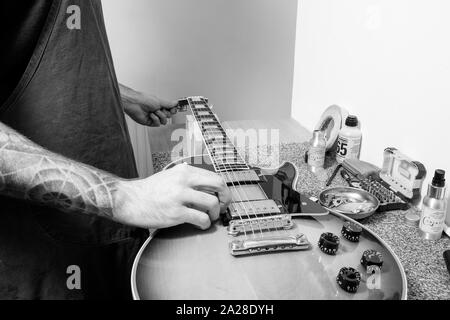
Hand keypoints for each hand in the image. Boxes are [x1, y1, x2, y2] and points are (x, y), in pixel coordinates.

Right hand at [113, 163, 231, 229]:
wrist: (128, 200)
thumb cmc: (149, 191)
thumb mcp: (170, 175)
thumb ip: (187, 177)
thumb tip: (205, 182)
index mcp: (184, 170)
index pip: (214, 176)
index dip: (223, 189)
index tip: (223, 197)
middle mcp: (184, 180)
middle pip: (218, 185)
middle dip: (226, 198)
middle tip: (223, 207)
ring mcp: (180, 196)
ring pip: (212, 203)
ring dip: (215, 214)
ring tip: (210, 218)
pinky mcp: (176, 212)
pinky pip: (201, 218)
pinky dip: (205, 224)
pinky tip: (201, 225)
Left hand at [120, 84, 177, 126]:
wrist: (135, 104)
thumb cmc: (144, 100)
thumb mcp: (159, 101)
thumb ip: (169, 103)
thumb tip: (175, 102)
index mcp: (160, 105)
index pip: (170, 110)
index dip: (173, 110)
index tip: (173, 109)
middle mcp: (157, 111)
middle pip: (168, 116)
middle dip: (165, 112)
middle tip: (160, 108)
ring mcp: (154, 117)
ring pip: (164, 121)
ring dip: (159, 115)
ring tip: (153, 111)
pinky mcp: (150, 122)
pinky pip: (157, 124)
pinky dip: (154, 119)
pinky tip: (150, 115)